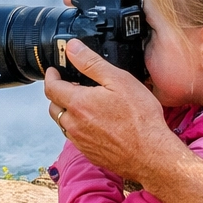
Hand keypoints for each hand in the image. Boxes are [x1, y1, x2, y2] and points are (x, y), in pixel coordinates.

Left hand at [44, 39, 186, 181]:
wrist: (151, 154)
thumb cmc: (140, 118)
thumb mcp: (118, 80)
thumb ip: (91, 63)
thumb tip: (72, 48)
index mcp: (78, 104)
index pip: (51, 88)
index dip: (51, 76)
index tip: (53, 71)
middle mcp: (74, 124)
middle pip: (54, 106)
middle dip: (58, 94)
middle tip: (71, 86)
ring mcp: (80, 142)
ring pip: (64, 123)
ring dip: (68, 112)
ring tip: (85, 104)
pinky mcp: (89, 153)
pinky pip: (75, 138)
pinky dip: (78, 127)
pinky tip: (95, 123)